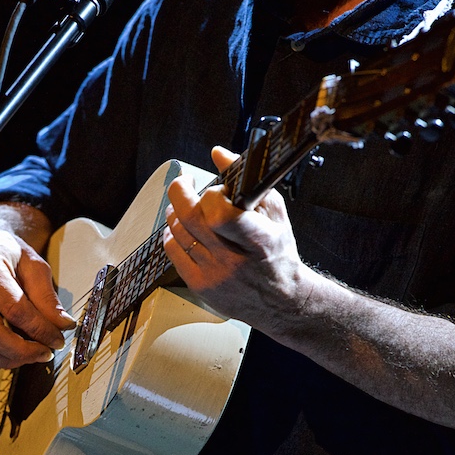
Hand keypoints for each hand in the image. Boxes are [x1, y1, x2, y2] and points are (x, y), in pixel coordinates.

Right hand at [0, 206, 75, 369]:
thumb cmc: (9, 253)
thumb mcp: (35, 265)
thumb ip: (47, 297)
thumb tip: (63, 326)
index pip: (15, 310)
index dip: (40, 330)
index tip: (58, 339)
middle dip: (24, 352)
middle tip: (46, 352)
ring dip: (9, 360)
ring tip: (32, 354)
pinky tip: (12, 354)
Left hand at [162, 146, 314, 333]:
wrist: (281, 300)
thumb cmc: (278, 253)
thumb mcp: (273, 212)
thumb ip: (246, 181)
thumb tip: (218, 154)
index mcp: (258, 240)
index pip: (221, 214)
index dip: (211, 196)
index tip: (214, 189)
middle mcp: (234, 260)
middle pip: (191, 219)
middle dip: (181, 192)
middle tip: (186, 184)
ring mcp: (214, 275)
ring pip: (178, 232)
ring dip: (175, 212)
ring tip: (185, 206)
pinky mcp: (200, 286)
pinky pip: (173, 251)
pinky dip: (172, 234)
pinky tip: (182, 228)